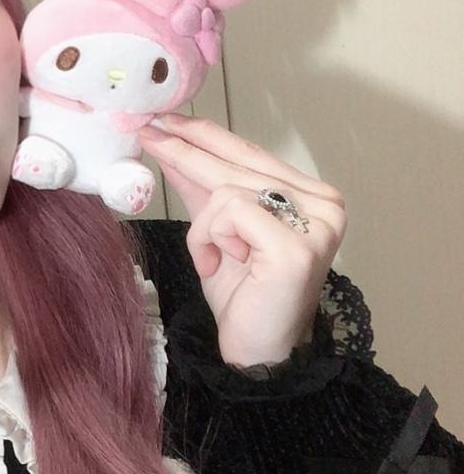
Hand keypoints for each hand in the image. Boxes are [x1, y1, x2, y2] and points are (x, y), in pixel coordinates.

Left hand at [138, 113, 347, 367]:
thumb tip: (171, 145)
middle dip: (186, 149)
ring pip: (228, 188)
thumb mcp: (216, 233)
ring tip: (212, 258)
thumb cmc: (243, 297)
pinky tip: (220, 265)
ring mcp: (316, 224)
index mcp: (312, 196)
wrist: (257, 354)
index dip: (207, 135)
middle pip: (239, 162)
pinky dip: (210, 239)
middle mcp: (324, 205)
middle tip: (149, 130)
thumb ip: (202, 190)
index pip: (251, 153)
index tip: (167, 120)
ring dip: (204, 228)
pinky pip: (228, 212)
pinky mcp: (295, 246)